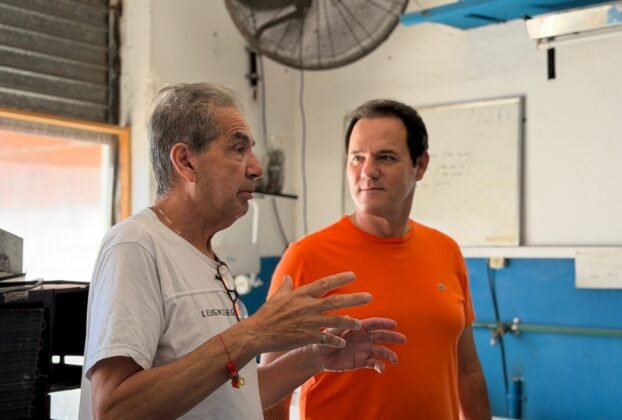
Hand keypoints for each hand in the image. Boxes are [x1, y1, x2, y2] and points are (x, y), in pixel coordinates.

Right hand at [248, 272, 371, 353]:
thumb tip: (288, 277)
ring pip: (335, 320)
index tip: (353, 276)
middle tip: (369, 297)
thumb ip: (286, 286)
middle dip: (354, 299)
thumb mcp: (277, 296)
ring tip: (360, 324)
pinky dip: (334, 340)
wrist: (257, 333)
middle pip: (335, 301)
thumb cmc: (266, 314)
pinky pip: (325, 338)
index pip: (324, 284)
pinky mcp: (306, 336)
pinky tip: (343, 342)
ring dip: (349, 321)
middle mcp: (307, 306)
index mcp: (301, 294)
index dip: (339, 279)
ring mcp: (308, 322)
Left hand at [315, 317, 406, 372]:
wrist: (319, 357)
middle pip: (380, 336)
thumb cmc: (323, 340)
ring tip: (395, 359)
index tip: (394, 324)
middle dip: (392, 337)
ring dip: (389, 354)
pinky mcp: (361, 361)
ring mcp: (363, 350)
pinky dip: (379, 365)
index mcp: (357, 328)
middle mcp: (363, 338)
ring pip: (380, 350)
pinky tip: (381, 368)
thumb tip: (349, 317)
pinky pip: (373, 363)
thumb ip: (339, 327)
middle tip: (403, 339)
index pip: (372, 324)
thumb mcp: (329, 333)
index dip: (383, 323)